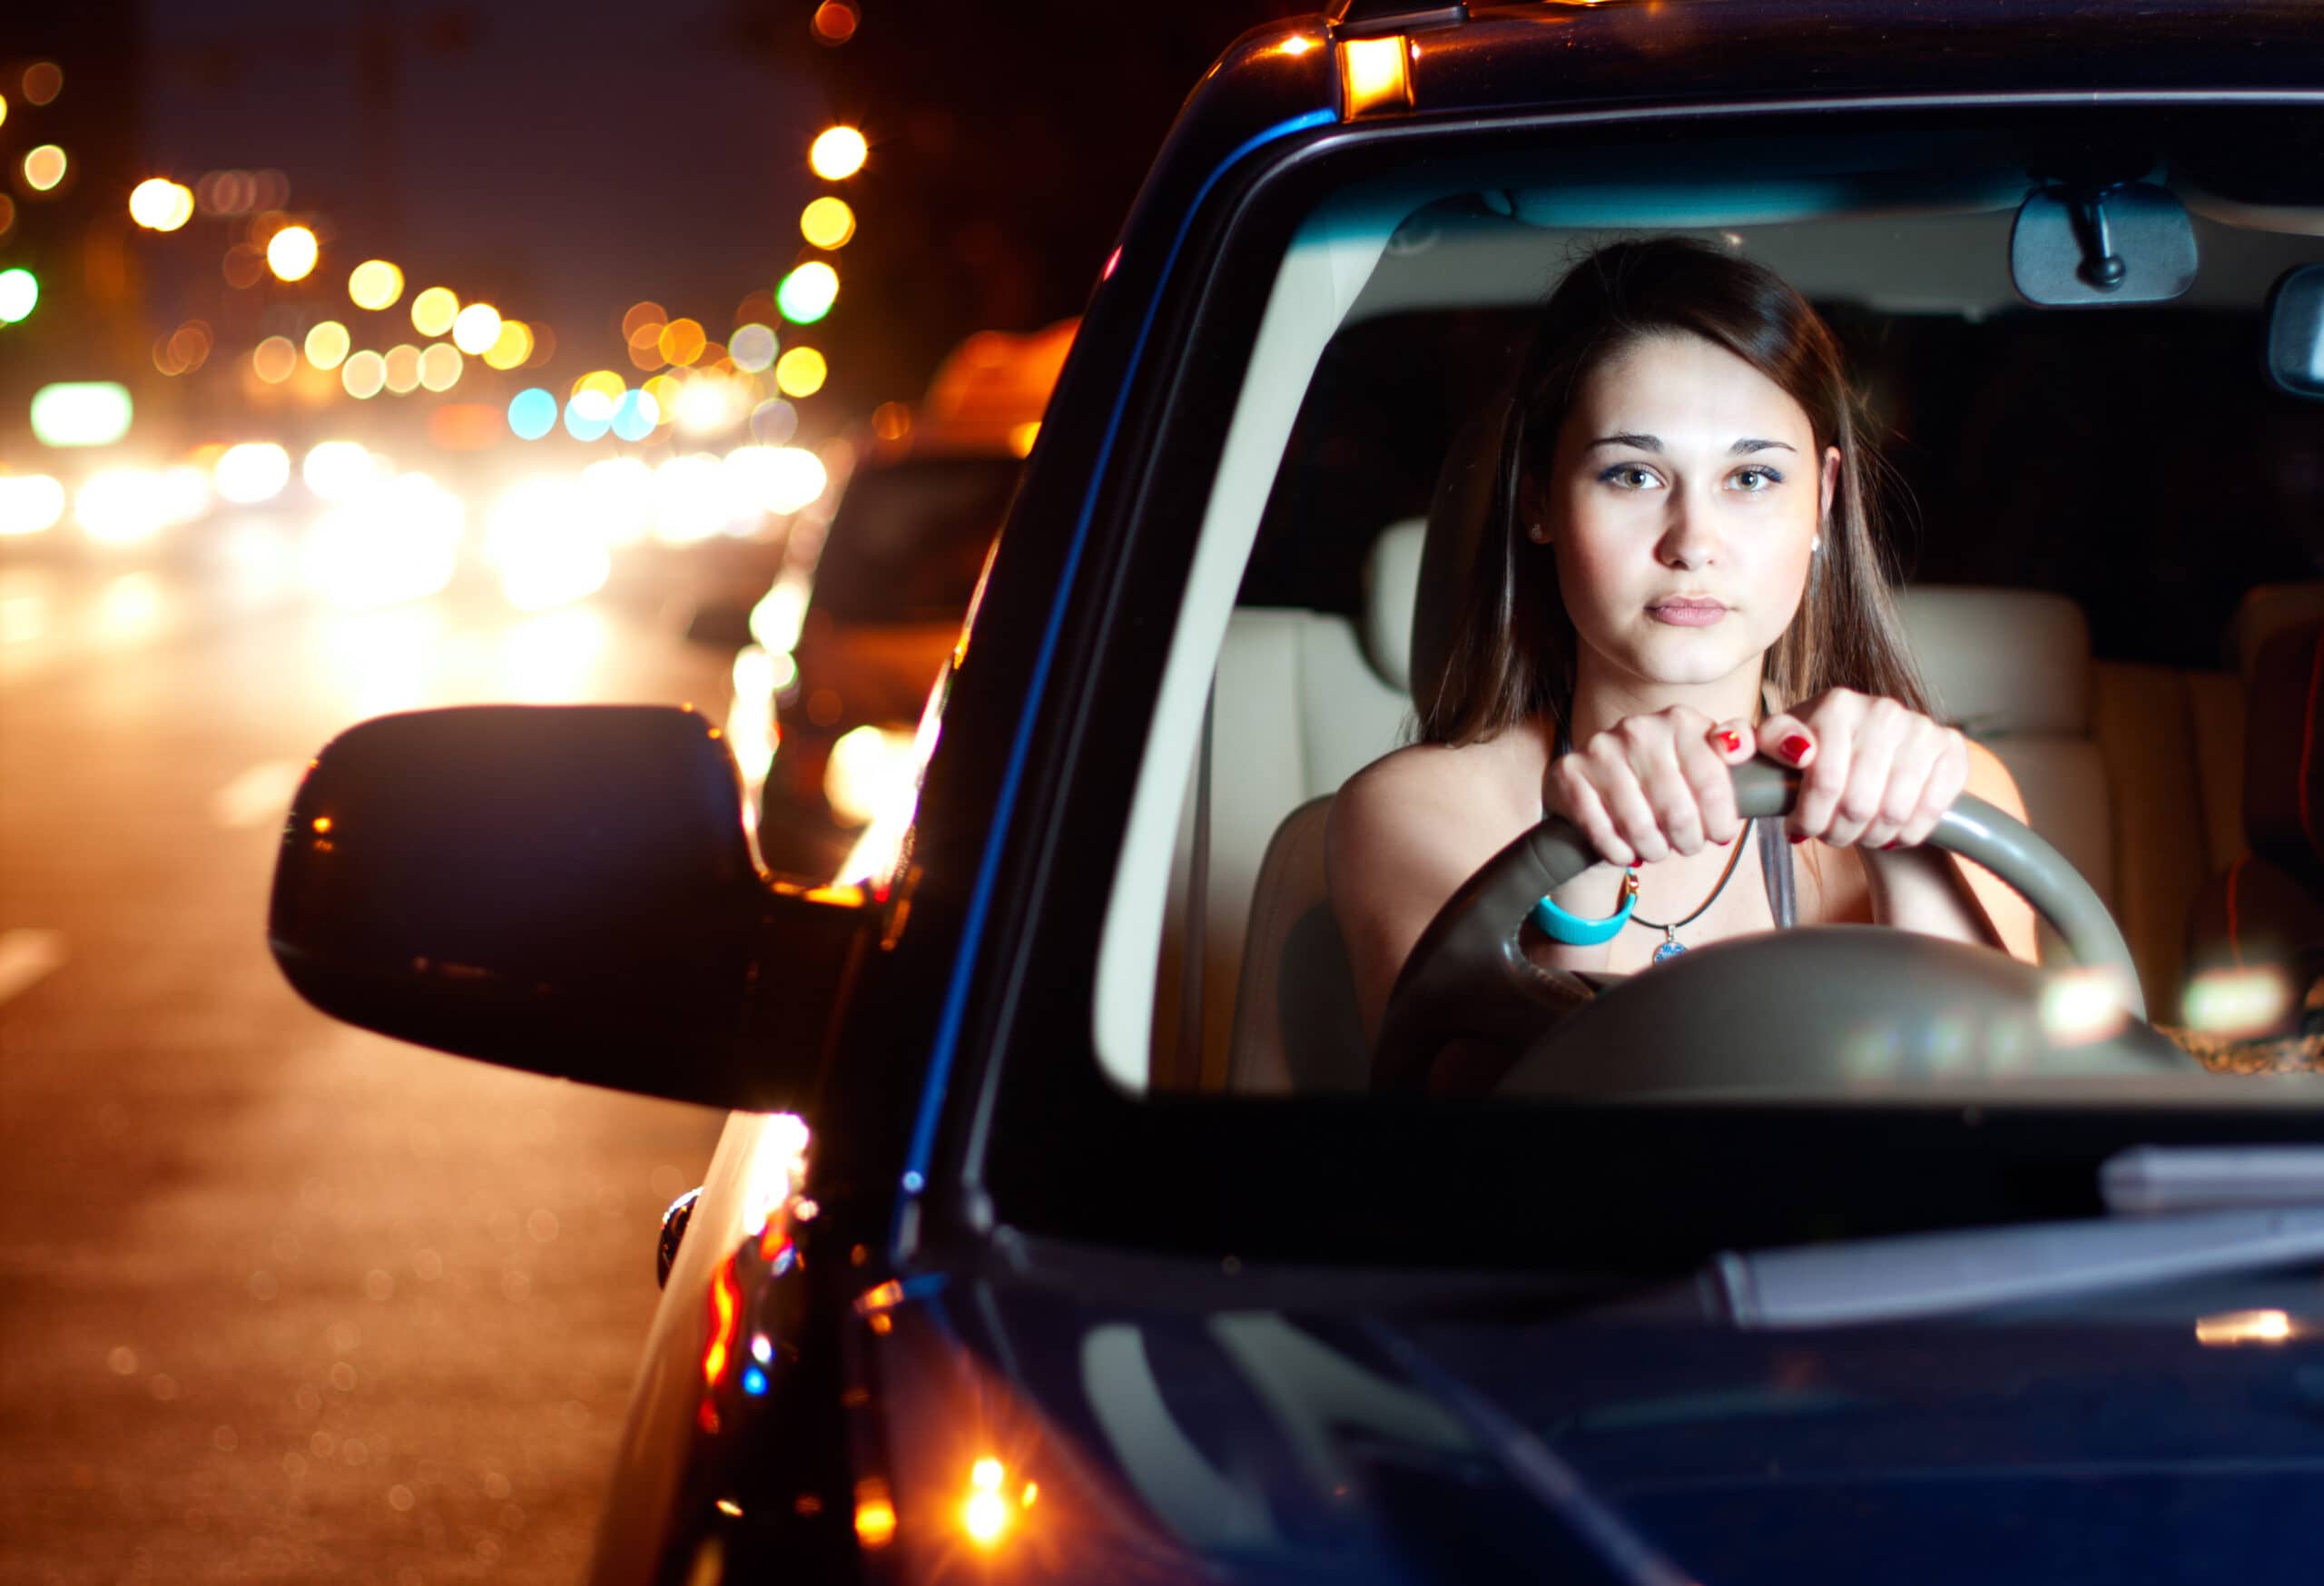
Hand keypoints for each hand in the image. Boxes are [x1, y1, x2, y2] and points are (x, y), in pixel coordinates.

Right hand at [1545, 705, 1760, 867]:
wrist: (1598, 789)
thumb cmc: (1662, 783)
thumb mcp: (1705, 761)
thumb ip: (1739, 747)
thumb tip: (1754, 746)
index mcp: (1680, 721)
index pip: (1714, 785)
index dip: (1721, 821)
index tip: (1719, 834)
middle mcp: (1638, 728)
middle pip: (1678, 812)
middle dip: (1688, 841)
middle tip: (1686, 845)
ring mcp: (1600, 749)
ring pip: (1640, 827)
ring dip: (1654, 849)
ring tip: (1657, 849)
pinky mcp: (1568, 773)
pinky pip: (1602, 833)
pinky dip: (1619, 852)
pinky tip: (1626, 851)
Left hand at [1755, 689, 1969, 848]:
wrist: (1870, 760)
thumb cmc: (1813, 757)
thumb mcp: (1773, 748)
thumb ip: (1748, 741)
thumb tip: (1751, 746)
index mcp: (1837, 704)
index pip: (1824, 782)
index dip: (1810, 818)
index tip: (1799, 829)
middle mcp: (1883, 709)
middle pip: (1859, 802)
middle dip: (1839, 832)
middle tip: (1830, 836)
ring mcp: (1922, 726)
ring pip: (1895, 812)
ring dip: (1871, 836)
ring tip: (1857, 834)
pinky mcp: (1952, 748)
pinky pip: (1931, 810)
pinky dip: (1908, 833)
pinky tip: (1892, 832)